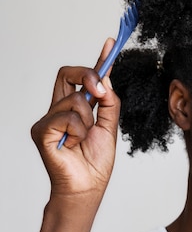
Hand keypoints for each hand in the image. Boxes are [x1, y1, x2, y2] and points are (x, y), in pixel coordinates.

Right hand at [31, 38, 120, 200]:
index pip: (82, 78)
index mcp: (75, 108)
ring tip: (84, 138)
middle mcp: (59, 110)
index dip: (97, 60)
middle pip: (68, 74)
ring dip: (89, 119)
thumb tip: (106, 79)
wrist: (88, 187)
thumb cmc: (96, 162)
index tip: (110, 44)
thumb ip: (109, 103)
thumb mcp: (110, 127)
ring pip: (74, 99)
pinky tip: (74, 145)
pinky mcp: (41, 131)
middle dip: (88, 75)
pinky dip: (79, 131)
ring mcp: (48, 119)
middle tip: (101, 91)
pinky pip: (67, 117)